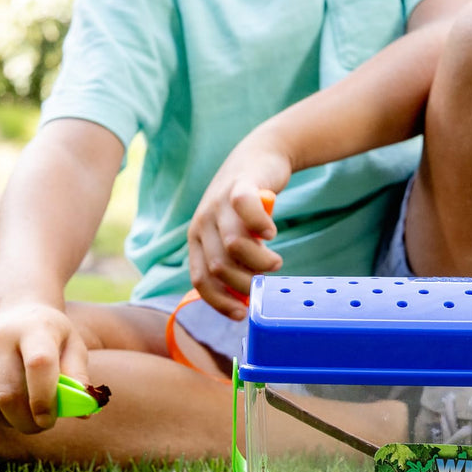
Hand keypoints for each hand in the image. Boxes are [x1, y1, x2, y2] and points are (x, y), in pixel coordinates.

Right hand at [0, 300, 90, 433]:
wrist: (14, 312)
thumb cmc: (50, 338)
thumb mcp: (73, 347)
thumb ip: (79, 378)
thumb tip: (83, 412)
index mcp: (34, 328)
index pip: (38, 366)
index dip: (44, 399)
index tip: (49, 419)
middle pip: (9, 395)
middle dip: (28, 422)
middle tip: (41, 425)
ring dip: (10, 422)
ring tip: (25, 414)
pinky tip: (5, 405)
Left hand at [188, 140, 290, 318]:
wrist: (257, 157)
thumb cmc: (246, 207)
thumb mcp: (232, 234)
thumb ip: (233, 261)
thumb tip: (243, 299)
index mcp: (197, 239)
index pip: (201, 280)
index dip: (220, 301)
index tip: (242, 314)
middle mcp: (202, 223)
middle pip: (219, 268)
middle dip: (246, 284)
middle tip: (266, 281)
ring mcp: (218, 204)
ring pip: (234, 245)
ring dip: (260, 262)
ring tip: (275, 261)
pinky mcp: (239, 186)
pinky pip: (247, 212)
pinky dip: (262, 228)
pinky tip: (272, 234)